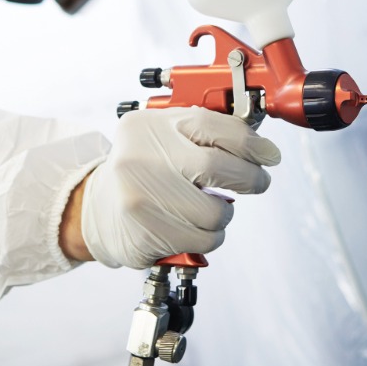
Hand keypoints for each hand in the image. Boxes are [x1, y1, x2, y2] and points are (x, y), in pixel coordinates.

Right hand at [71, 107, 280, 268]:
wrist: (97, 209)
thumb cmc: (142, 169)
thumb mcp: (164, 136)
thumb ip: (206, 132)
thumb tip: (263, 149)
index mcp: (148, 126)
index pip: (212, 126)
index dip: (250, 142)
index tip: (269, 155)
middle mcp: (139, 158)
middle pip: (218, 167)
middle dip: (250, 178)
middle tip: (256, 182)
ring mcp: (139, 198)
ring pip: (216, 212)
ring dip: (224, 214)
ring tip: (208, 208)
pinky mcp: (145, 234)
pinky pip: (203, 239)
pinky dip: (209, 236)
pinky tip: (193, 227)